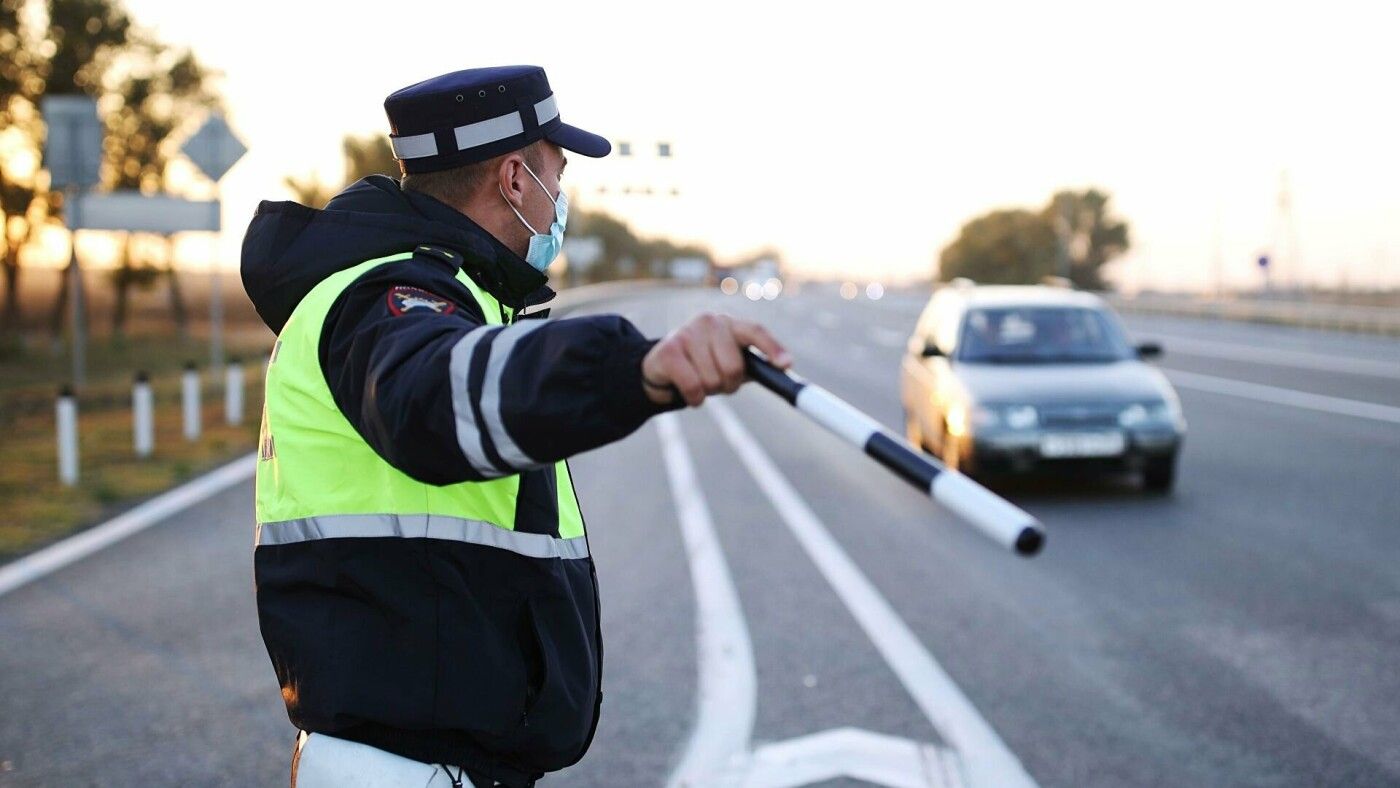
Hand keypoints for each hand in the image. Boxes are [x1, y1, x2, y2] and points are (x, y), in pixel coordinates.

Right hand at [641, 313, 791, 406]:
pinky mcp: (668, 350)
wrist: (662, 367)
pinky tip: (687, 390)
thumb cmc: (704, 364)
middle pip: (734, 367)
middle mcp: (710, 321)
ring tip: (698, 381)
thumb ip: (755, 366)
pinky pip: (693, 387)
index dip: (772, 348)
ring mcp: (687, 333)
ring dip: (708, 392)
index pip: (755, 331)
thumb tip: (785, 372)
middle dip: (728, 384)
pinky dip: (694, 398)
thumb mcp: (730, 362)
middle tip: (718, 382)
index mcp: (730, 324)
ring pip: (712, 380)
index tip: (786, 365)